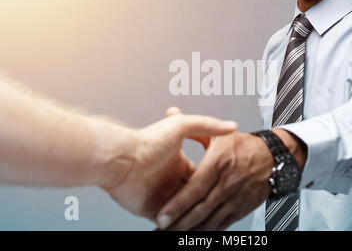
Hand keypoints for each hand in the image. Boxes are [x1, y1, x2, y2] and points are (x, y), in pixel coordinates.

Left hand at [105, 108, 236, 220]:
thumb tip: (229, 126)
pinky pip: (172, 224)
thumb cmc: (148, 141)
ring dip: (198, 217)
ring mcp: (164, 197)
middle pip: (197, 197)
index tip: (231, 187)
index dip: (217, 183)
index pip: (205, 178)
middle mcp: (174, 181)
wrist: (120, 158)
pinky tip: (194, 229)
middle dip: (209, 203)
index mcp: (182, 164)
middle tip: (224, 208)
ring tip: (212, 221)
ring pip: (187, 212)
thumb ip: (206, 124)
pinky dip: (182, 227)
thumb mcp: (181, 126)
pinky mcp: (154, 211)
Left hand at [156, 131, 274, 230]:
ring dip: (191, 230)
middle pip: (200, 209)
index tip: (162, 215)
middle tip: (162, 229)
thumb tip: (172, 112)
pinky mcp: (241, 209)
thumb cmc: (245, 147)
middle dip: (179, 223)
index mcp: (219, 163)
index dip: (177, 205)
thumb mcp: (220, 135)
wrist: (274, 158)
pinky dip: (207, 231)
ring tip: (174, 234)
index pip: (194, 188)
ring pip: (210, 220)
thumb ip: (194, 126)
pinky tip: (195, 233)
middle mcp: (227, 183)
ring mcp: (235, 198)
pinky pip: (222, 224)